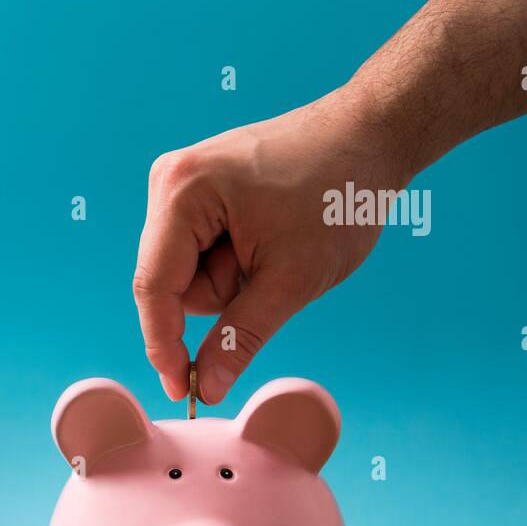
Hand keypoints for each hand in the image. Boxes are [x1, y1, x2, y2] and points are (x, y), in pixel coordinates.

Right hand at [132, 86, 409, 404]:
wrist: (373, 134)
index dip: (164, 346)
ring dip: (231, 278)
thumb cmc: (339, 194)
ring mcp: (181, 183)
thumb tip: (206, 387)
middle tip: (273, 272)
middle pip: (169, 281)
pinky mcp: (198, 188)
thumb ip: (239, 336)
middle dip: (221, 293)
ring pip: (187, 272)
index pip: (153, 288)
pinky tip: (269, 238)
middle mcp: (169, 182)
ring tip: (278, 246)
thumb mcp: (292, 279)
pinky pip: (200, 251)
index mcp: (182, 193)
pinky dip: (234, 261)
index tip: (183, 391)